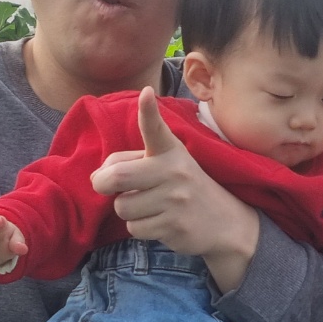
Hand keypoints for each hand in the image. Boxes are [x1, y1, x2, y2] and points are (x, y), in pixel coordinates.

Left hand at [90, 87, 259, 291]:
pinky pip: (135, 229)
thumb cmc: (183, 188)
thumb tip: (98, 176)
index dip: (148, 111)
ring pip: (123, 207)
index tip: (146, 93)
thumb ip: (131, 162)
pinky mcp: (174, 225)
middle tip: (104, 185)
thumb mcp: (166, 166)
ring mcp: (175, 199)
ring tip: (148, 206)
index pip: (156, 130)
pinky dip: (140, 228)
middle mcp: (174, 171)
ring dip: (127, 210)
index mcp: (170, 151)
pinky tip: (158, 222)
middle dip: (101, 183)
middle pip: (117, 177)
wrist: (224, 222)